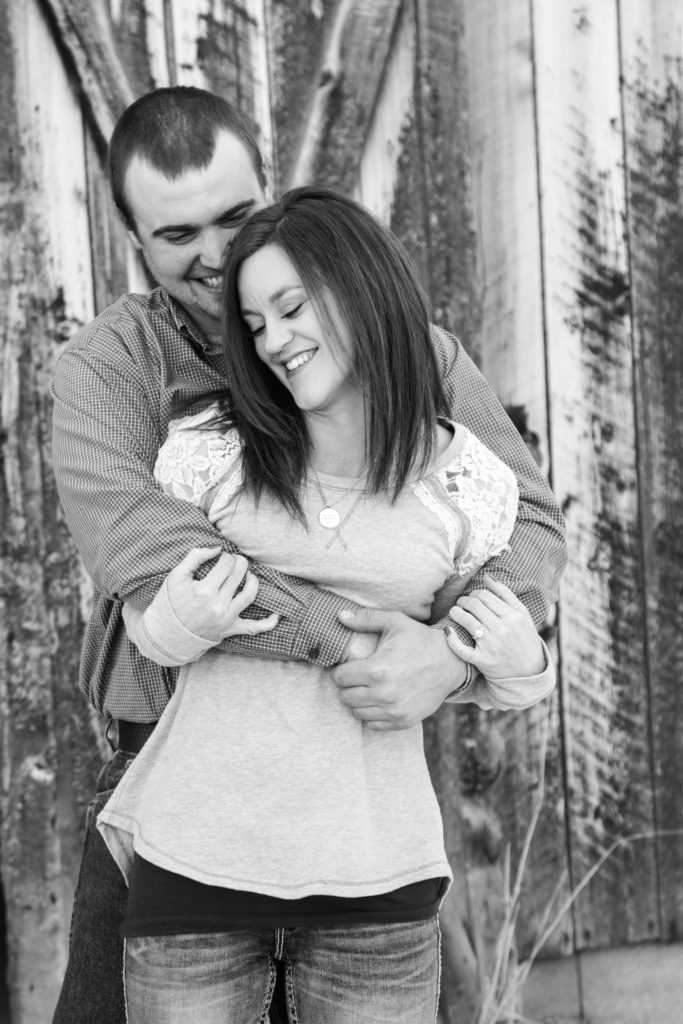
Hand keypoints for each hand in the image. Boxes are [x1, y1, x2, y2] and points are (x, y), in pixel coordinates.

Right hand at [165, 547, 277, 641]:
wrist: (167, 632)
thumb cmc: (171, 601)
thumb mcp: (176, 575)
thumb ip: (195, 556)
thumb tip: (217, 548)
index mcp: (204, 591)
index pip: (226, 564)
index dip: (226, 556)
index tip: (220, 558)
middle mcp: (218, 605)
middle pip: (239, 574)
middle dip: (239, 563)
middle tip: (235, 562)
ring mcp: (226, 619)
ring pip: (250, 594)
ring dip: (253, 580)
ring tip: (248, 575)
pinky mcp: (231, 629)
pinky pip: (254, 628)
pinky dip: (268, 623)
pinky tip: (277, 615)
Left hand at [331, 607, 466, 730]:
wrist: (451, 662)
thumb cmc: (420, 639)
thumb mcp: (394, 622)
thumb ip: (365, 619)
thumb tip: (340, 616)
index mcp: (377, 669)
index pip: (340, 678)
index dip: (342, 670)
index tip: (350, 666)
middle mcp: (384, 694)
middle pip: (345, 697)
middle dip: (348, 686)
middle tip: (358, 677)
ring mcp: (394, 710)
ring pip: (357, 712)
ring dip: (359, 701)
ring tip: (368, 688)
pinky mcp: (404, 721)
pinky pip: (373, 724)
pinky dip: (372, 714)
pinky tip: (380, 700)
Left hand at [446, 573, 544, 677]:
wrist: (529, 671)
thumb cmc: (524, 637)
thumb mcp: (522, 614)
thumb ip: (505, 593)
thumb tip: (486, 575)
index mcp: (513, 615)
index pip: (484, 595)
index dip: (474, 593)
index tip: (472, 597)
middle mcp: (503, 629)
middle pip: (474, 604)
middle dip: (463, 601)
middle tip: (462, 603)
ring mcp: (492, 645)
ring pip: (466, 620)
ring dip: (455, 612)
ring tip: (455, 612)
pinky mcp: (483, 661)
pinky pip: (461, 648)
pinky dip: (451, 638)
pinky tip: (448, 630)